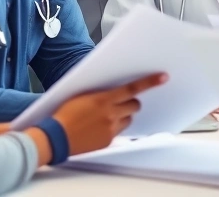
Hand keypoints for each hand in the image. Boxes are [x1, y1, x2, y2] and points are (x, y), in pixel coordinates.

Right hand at [52, 73, 167, 155]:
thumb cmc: (64, 114)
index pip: (132, 88)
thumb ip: (100, 93)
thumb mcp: (81, 95)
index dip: (149, 82)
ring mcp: (111, 129)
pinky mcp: (108, 141)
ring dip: (123, 116)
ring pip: (129, 119)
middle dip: (131, 103)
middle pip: (134, 105)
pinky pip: (119, 132)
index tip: (162, 77)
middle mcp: (111, 114)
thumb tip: (111, 90)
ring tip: (106, 116)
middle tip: (123, 102)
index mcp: (104, 99)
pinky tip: (99, 128)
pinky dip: (113, 128)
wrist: (56, 137)